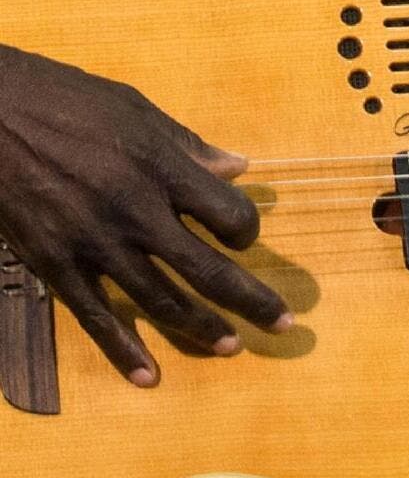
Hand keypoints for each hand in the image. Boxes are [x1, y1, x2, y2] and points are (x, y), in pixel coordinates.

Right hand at [0, 44, 291, 384]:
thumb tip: (238, 166)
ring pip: (160, 301)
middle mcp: (135, 211)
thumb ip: (189, 145)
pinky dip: (125, 351)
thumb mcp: (136, 109)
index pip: (228, 215)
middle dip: (250, 300)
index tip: (244, 236)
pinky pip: (97, 318)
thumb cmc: (67, 101)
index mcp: (160, 167)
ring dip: (201, 328)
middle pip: (206, 269)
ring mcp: (94, 243)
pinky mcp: (56, 265)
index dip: (246, 231)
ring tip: (232, 346)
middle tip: (283, 323)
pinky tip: (150, 376)